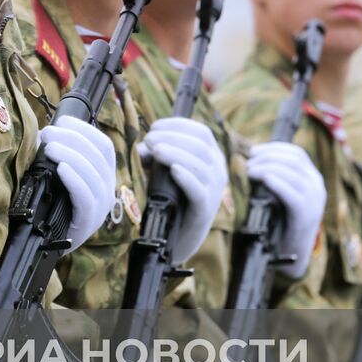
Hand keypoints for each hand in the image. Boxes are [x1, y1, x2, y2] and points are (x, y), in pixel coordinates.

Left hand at [40, 116, 116, 254]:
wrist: (47, 245)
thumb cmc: (52, 205)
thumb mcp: (59, 177)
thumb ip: (59, 156)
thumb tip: (45, 131)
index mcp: (103, 175)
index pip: (104, 145)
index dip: (85, 129)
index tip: (62, 120)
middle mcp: (107, 188)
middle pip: (98, 155)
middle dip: (72, 138)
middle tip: (47, 133)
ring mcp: (100, 206)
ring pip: (93, 173)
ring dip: (70, 154)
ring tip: (49, 147)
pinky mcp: (89, 220)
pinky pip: (86, 196)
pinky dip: (74, 179)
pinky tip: (60, 169)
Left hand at [139, 117, 227, 263]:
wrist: (178, 235)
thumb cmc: (171, 197)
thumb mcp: (164, 171)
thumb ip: (155, 155)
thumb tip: (143, 145)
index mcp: (212, 157)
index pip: (202, 132)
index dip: (178, 126)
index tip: (155, 127)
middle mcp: (218, 171)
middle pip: (200, 146)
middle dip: (172, 137)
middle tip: (149, 139)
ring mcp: (214, 191)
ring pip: (200, 166)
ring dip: (175, 153)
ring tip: (155, 150)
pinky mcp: (205, 209)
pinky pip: (199, 190)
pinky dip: (186, 178)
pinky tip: (173, 170)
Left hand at [247, 141, 325, 277]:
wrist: (292, 253)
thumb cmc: (279, 222)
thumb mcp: (279, 194)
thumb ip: (274, 177)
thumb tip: (252, 159)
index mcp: (312, 179)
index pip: (297, 153)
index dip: (274, 148)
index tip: (254, 151)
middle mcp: (317, 187)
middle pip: (293, 160)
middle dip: (268, 157)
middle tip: (249, 163)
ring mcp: (314, 200)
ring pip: (292, 173)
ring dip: (267, 167)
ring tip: (250, 172)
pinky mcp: (306, 215)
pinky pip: (291, 193)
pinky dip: (275, 182)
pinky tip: (262, 180)